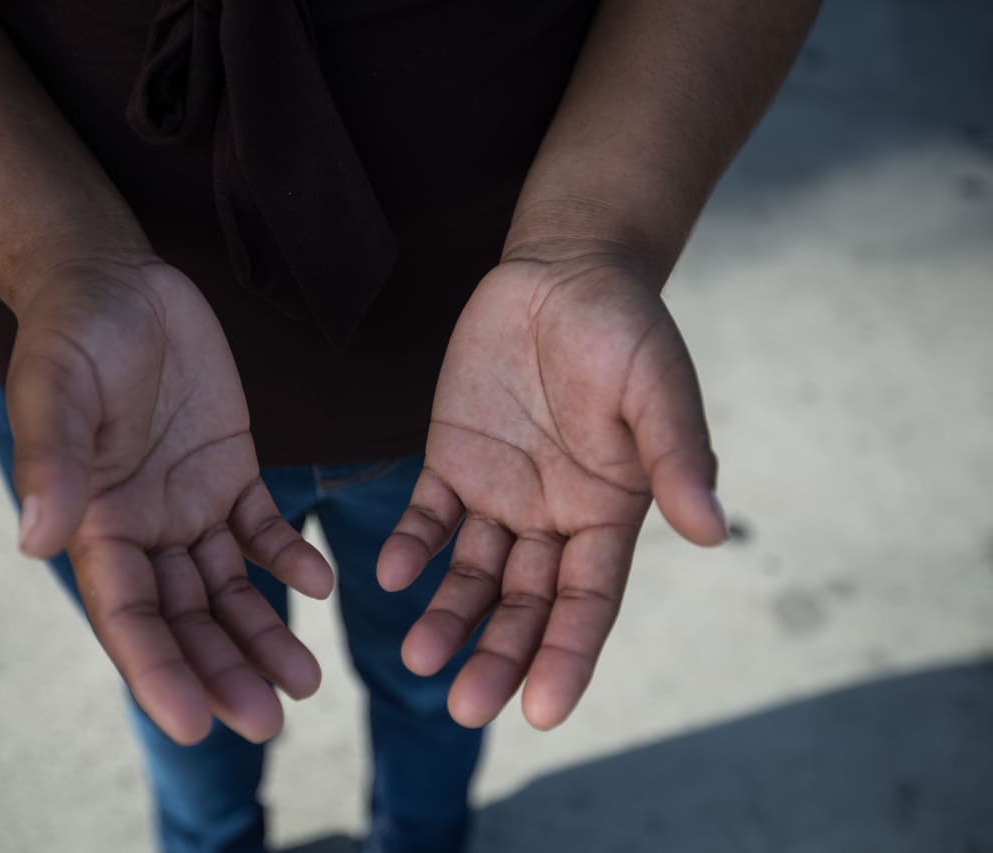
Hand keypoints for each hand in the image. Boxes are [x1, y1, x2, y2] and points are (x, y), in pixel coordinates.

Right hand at [7, 258, 334, 744]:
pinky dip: (287, 558)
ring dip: (263, 633)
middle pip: (184, 616)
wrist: (116, 281)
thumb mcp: (58, 388)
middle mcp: (142, 527)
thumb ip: (52, 460)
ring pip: (228, 587)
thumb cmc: (73, 332)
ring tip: (306, 680)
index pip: (127, 614)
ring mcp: (188, 503)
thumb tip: (35, 539)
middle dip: (222, 669)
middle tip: (269, 719)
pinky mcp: (229, 471)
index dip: (158, 669)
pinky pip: (261, 527)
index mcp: (93, 522)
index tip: (196, 723)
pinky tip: (319, 583)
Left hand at [377, 248, 726, 730]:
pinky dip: (414, 545)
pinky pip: (430, 516)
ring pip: (472, 574)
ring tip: (417, 656)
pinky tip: (393, 573)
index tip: (542, 713)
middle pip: (524, 606)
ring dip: (447, 616)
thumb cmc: (624, 329)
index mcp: (609, 514)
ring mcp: (500, 493)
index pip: (588, 604)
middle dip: (497, 657)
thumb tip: (712, 531)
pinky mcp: (452, 460)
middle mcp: (553, 518)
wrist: (563, 272)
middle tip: (463, 707)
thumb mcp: (658, 387)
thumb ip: (676, 456)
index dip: (567, 658)